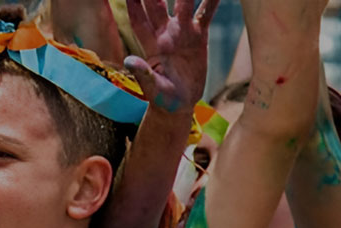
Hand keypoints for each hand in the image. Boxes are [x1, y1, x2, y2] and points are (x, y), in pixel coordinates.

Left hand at [123, 0, 220, 114]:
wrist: (178, 104)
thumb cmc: (161, 99)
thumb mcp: (152, 89)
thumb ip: (143, 74)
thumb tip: (129, 60)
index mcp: (150, 45)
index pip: (138, 19)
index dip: (133, 4)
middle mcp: (165, 34)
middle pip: (158, 5)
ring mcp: (182, 33)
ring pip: (184, 4)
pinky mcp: (199, 37)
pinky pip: (205, 14)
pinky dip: (211, 1)